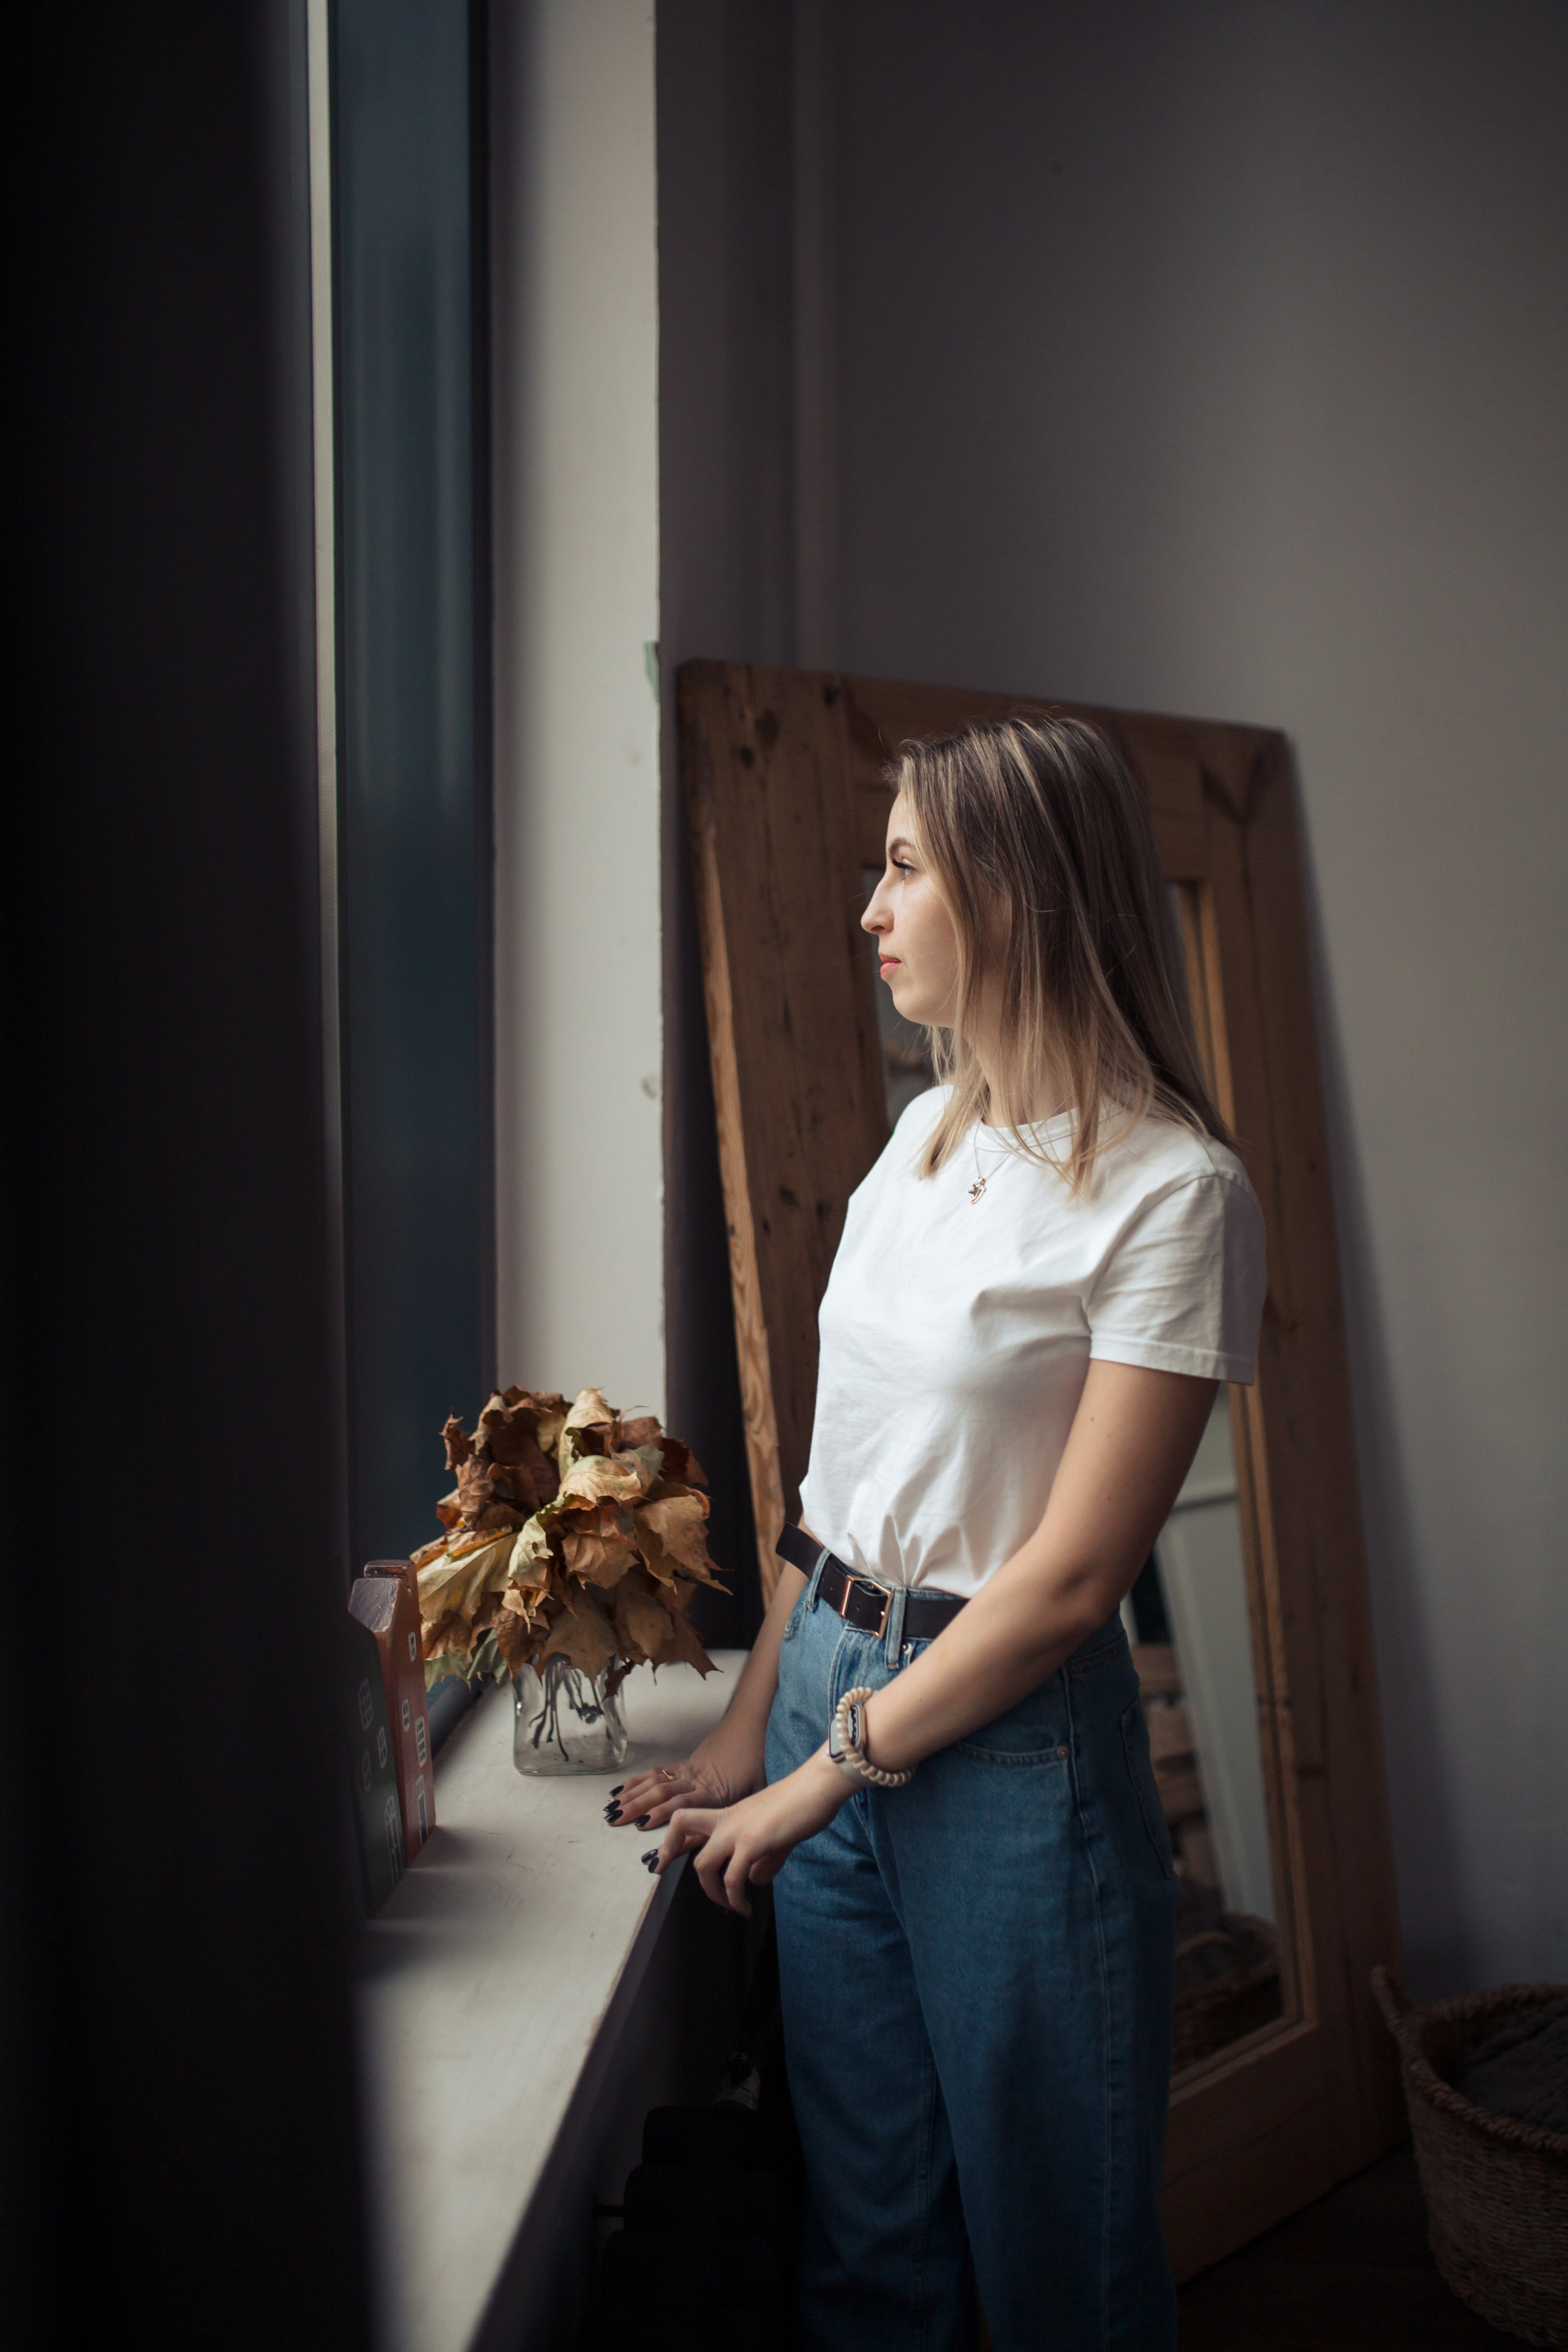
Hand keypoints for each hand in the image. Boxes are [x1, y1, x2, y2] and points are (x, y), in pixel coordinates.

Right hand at [608, 1721, 766, 1831]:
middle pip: (661, 1793)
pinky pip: (655, 1772)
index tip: (642, 1826)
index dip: (662, 1816)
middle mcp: (694, 1780)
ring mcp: (685, 1770)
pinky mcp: (681, 1764)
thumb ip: (726, 1822)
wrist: (747, 1732)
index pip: (682, 1806)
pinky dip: (636, 1782)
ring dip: (631, 1796)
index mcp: (712, 1791)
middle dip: (636, 1808)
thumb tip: (703, 1849)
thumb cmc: (752, 1771)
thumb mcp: (749, 1799)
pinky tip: (620, 1790)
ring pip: (654, 1782)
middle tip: (615, 1821)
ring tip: (611, 1810)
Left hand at [656, 1749, 849, 1915]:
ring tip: (732, 1907)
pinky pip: (733, 1879)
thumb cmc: (801, 1805)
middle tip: (669, 1874)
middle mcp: (727, 1819)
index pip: (687, 1818)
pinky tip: (748, 1906)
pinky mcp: (753, 1842)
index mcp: (729, 1814)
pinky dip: (736, 1899)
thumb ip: (763, 1858)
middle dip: (669, 1852)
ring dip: (714, 1893)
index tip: (661, 1861)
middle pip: (680, 1825)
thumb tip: (754, 1880)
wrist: (818, 1786)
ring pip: (703, 1865)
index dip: (670, 1838)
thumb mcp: (777, 1835)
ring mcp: (737, 1830)